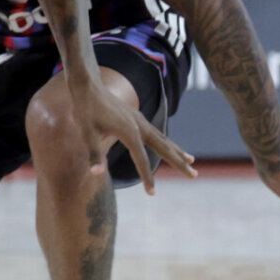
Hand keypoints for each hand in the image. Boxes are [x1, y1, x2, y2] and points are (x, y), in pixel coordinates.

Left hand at [69, 73, 197, 192]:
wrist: (88, 85)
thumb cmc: (85, 111)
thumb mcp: (86, 134)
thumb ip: (93, 154)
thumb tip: (96, 173)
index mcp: (129, 132)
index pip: (141, 160)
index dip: (146, 178)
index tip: (152, 194)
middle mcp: (140, 126)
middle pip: (164, 148)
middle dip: (179, 163)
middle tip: (195, 175)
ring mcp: (140, 120)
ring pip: (163, 138)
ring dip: (177, 151)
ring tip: (192, 160)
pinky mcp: (136, 116)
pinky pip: (156, 132)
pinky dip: (166, 141)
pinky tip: (169, 146)